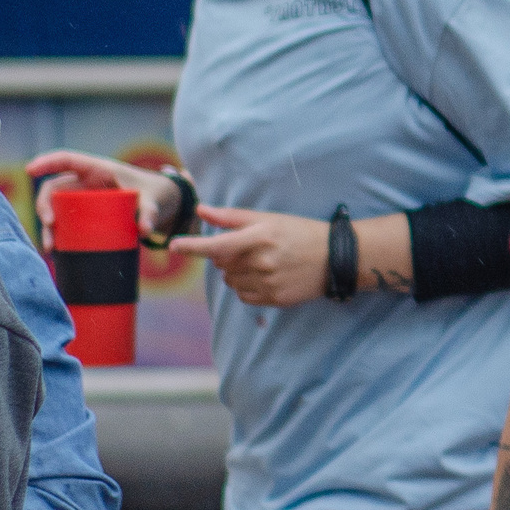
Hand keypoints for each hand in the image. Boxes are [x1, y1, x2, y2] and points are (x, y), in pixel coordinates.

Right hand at [24, 150, 175, 242]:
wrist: (160, 204)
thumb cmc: (153, 194)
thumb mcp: (153, 200)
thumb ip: (150, 212)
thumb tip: (145, 230)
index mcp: (99, 170)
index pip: (68, 160)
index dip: (48, 162)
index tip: (30, 170)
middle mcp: (85, 183)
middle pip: (54, 188)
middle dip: (45, 205)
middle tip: (50, 225)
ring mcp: (83, 199)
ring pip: (56, 208)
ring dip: (48, 226)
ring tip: (52, 247)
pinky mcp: (84, 215)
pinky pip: (65, 221)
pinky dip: (58, 234)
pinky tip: (56, 250)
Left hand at [173, 206, 330, 306]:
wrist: (336, 258)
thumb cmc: (301, 232)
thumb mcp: (270, 219)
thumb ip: (232, 217)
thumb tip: (201, 210)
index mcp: (260, 237)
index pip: (216, 246)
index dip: (192, 247)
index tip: (173, 246)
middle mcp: (262, 261)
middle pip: (221, 264)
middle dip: (227, 256)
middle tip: (251, 247)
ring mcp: (268, 282)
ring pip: (230, 281)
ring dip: (236, 273)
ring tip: (262, 262)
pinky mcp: (274, 299)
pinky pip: (244, 296)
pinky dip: (247, 287)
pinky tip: (266, 276)